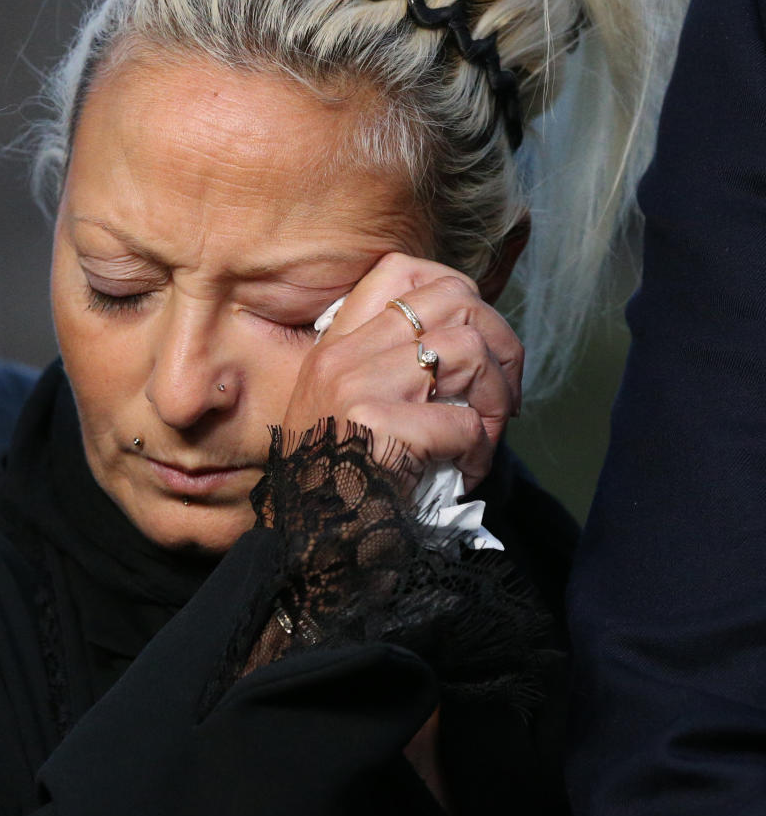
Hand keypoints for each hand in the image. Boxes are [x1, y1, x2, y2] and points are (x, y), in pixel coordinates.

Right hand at [281, 252, 522, 490]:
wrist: (310, 546)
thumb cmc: (339, 485)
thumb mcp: (350, 409)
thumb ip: (391, 368)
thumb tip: (474, 341)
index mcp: (335, 346)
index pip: (400, 269)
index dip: (457, 291)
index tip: (477, 336)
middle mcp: (342, 356)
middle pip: (453, 299)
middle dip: (500, 342)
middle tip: (505, 393)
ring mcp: (357, 387)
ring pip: (469, 350)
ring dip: (496, 398)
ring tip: (486, 435)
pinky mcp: (379, 429)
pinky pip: (464, 421)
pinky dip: (481, 449)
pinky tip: (467, 470)